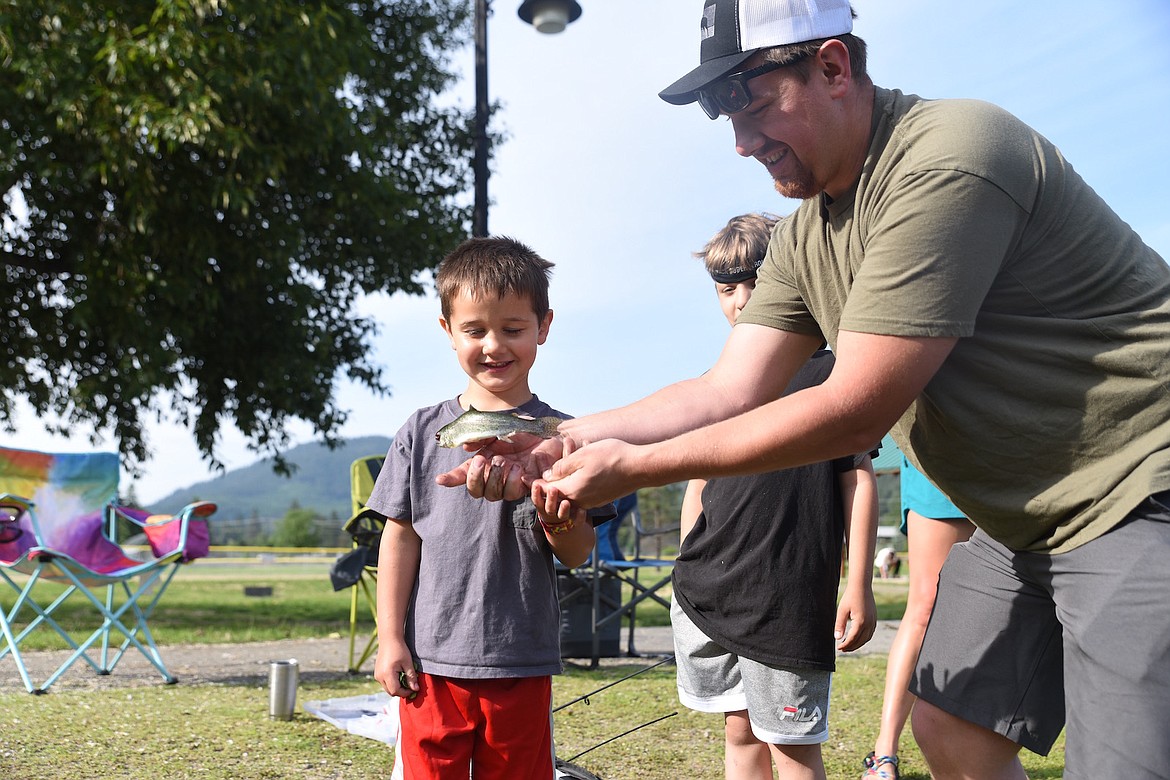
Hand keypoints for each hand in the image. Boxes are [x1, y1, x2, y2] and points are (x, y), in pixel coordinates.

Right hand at [373, 639, 418, 700]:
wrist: (389, 639)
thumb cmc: (399, 649)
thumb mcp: (408, 663)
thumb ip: (411, 677)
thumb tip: (416, 689)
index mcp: (387, 674)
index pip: (396, 691)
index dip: (406, 692)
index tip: (413, 688)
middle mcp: (380, 677)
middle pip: (391, 692)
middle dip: (402, 691)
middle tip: (410, 685)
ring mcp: (377, 675)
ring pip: (388, 688)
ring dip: (397, 687)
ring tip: (405, 678)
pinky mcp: (377, 673)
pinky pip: (385, 683)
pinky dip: (392, 683)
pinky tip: (399, 675)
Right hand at [435, 434, 565, 501]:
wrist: (549, 432)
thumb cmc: (523, 431)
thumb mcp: (499, 429)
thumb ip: (481, 437)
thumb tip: (465, 447)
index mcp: (485, 461)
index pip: (464, 474)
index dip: (452, 478)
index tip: (440, 479)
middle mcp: (495, 475)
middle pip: (477, 491)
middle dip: (476, 478)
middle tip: (483, 461)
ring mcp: (510, 482)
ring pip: (494, 495)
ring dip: (496, 479)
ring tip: (506, 463)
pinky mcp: (527, 486)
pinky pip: (514, 493)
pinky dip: (513, 482)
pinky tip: (519, 469)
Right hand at [532, 481, 584, 526]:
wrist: (562, 526)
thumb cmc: (552, 505)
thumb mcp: (543, 497)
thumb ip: (538, 487)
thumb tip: (524, 476)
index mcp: (543, 506)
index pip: (537, 500)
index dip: (536, 493)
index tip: (536, 484)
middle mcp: (552, 512)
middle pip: (549, 508)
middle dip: (550, 499)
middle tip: (553, 489)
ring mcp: (563, 518)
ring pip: (562, 515)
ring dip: (563, 509)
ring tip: (566, 502)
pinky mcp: (574, 522)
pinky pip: (577, 521)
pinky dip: (580, 516)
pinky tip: (582, 510)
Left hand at [536, 438, 642, 509]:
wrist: (640, 468)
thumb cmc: (612, 457)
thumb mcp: (583, 456)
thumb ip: (563, 467)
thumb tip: (548, 476)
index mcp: (573, 490)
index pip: (548, 489)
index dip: (533, 483)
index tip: (522, 478)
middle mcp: (581, 500)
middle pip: (559, 492)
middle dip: (549, 481)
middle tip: (536, 471)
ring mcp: (593, 501)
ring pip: (572, 490)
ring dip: (565, 479)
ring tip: (561, 464)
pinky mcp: (602, 498)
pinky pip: (583, 491)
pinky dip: (578, 480)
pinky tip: (583, 465)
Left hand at [833, 586, 876, 652]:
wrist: (862, 586)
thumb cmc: (850, 597)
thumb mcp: (842, 610)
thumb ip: (840, 624)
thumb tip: (837, 638)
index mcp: (861, 622)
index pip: (852, 639)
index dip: (845, 645)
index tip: (838, 648)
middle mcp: (869, 624)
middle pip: (861, 641)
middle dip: (851, 647)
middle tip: (842, 649)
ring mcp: (873, 622)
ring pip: (867, 638)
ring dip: (858, 644)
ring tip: (848, 645)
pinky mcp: (874, 619)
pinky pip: (870, 633)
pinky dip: (864, 639)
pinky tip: (857, 638)